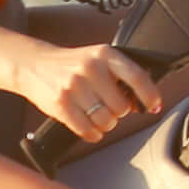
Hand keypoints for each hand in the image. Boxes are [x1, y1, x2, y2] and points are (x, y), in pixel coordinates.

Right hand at [11, 34, 161, 140]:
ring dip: (106, 125)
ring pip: (106, 121)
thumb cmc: (72, 65)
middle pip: (121, 107)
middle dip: (119, 113)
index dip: (149, 95)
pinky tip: (90, 127)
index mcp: (105, 55)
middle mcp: (90, 68)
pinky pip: (87, 130)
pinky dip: (93, 134)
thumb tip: (141, 103)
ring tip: (97, 115)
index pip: (137, 77)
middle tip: (109, 107)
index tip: (154, 106)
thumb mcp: (98, 58)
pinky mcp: (61, 104)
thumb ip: (120, 75)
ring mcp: (74, 86)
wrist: (34, 64)